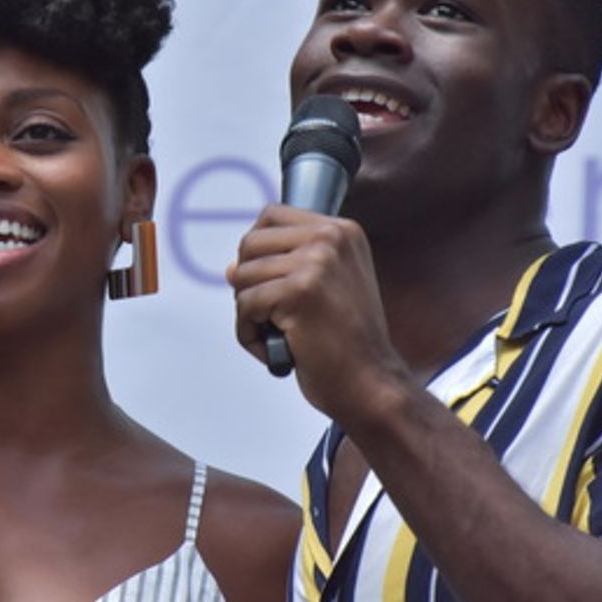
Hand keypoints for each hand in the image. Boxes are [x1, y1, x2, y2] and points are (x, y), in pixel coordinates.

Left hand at [228, 204, 404, 417]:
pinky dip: (250, 333)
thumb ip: (283, 267)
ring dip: (250, 312)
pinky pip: (244, 305)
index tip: (271, 281)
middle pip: (249, 243)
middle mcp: (331, 238)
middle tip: (273, 314)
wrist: (371, 384)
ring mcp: (316, 263)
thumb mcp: (326, 289)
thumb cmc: (348, 345)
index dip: (258, 250)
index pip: (271, 216)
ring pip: (242, 275)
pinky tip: (277, 348)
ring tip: (279, 334)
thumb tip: (230, 268)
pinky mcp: (298, 292)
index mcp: (342, 231)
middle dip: (249, 282)